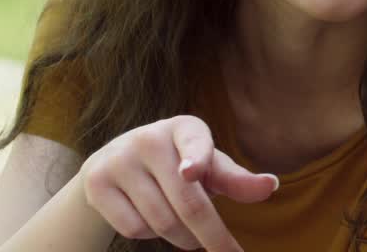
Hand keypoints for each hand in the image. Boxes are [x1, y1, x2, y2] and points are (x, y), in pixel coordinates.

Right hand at [78, 115, 277, 251]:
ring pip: (162, 221)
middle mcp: (149, 138)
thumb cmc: (179, 164)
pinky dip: (151, 235)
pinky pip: (133, 228)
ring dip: (183, 238)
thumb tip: (270, 186)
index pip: (194, 144)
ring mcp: (119, 159)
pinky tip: (154, 221)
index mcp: (185, 127)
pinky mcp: (96, 183)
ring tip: (189, 234)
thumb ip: (236, 179)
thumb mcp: (209, 166)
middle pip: (187, 202)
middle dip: (212, 236)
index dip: (195, 158)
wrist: (116, 160)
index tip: (192, 173)